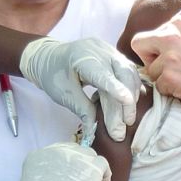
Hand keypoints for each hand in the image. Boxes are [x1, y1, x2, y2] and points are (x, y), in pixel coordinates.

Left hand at [20, 37, 140, 140]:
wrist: (48, 57)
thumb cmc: (53, 75)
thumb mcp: (64, 95)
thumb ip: (82, 110)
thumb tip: (94, 131)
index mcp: (82, 57)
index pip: (103, 74)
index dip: (116, 87)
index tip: (128, 101)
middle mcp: (99, 50)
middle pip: (121, 74)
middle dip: (125, 101)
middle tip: (124, 126)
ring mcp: (108, 50)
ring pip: (128, 72)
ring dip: (131, 95)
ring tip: (128, 119)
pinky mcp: (113, 54)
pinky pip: (128, 69)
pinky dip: (131, 86)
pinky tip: (132, 102)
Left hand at [131, 14, 180, 125]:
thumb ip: (177, 37)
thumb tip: (151, 43)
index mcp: (180, 22)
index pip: (148, 35)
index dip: (157, 50)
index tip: (175, 58)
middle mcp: (172, 33)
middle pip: (138, 44)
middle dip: (150, 59)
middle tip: (171, 69)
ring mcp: (170, 54)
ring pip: (149, 70)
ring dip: (164, 79)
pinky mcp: (169, 75)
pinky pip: (158, 86)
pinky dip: (170, 91)